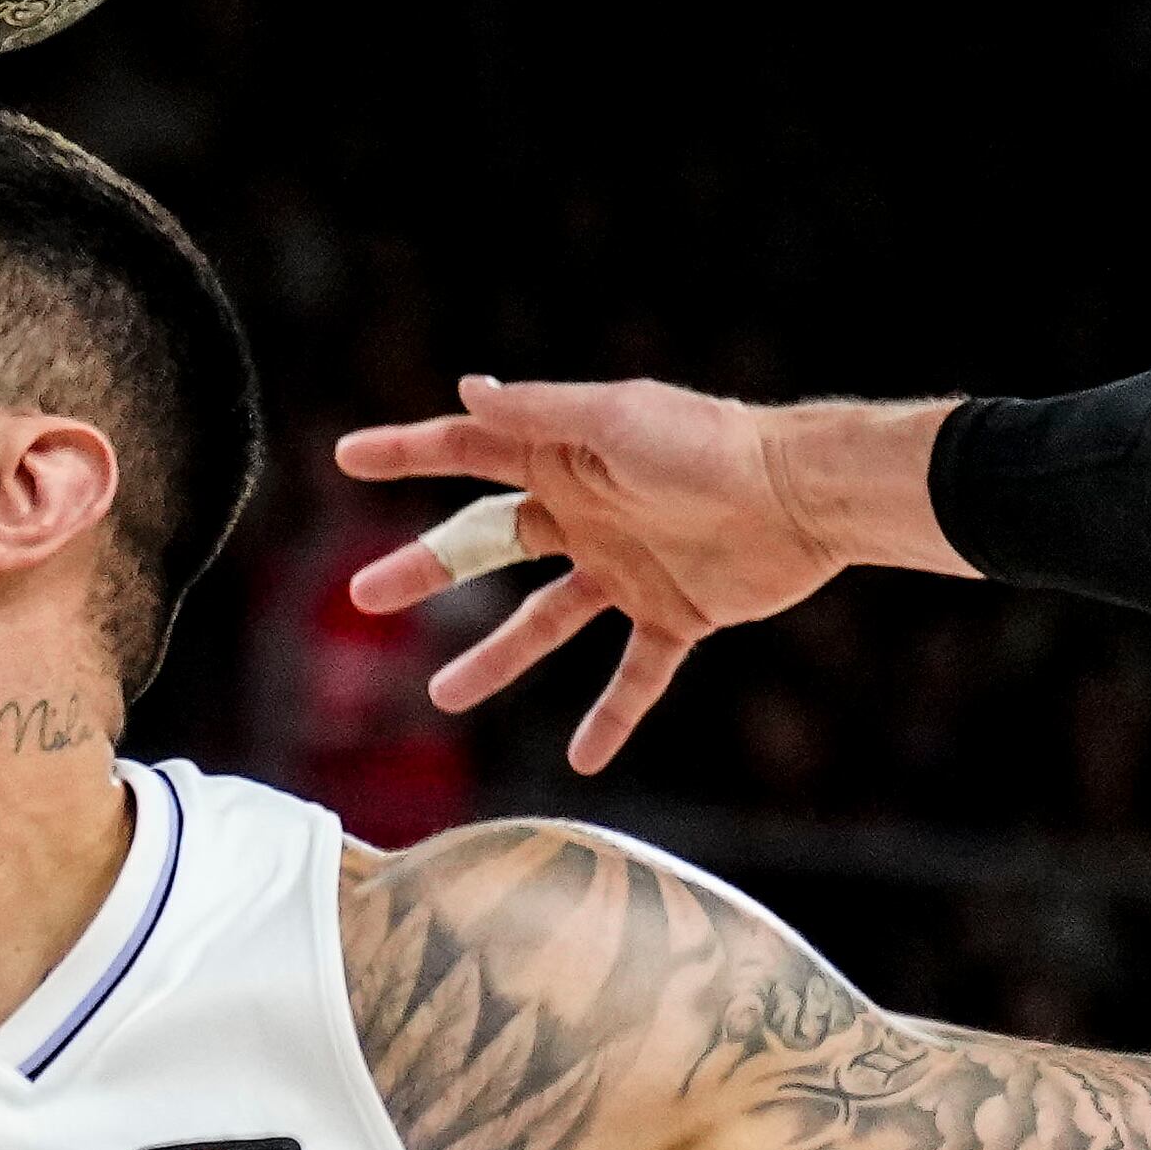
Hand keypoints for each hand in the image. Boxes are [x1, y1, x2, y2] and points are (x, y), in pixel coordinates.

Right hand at [336, 375, 849, 773]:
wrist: (802, 495)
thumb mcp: (615, 419)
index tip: (347, 457)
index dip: (407, 451)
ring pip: (545, 621)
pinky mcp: (675, 613)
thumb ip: (541, 413)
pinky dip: (611, 715)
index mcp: (565, 457)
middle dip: (425, 569)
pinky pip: (635, 674)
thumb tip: (469, 390)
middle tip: (362, 596)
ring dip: (495, 658)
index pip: (468, 452)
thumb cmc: (709, 444)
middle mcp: (586, 512)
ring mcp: (626, 567)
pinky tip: (582, 759)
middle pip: (488, 545)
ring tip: (444, 695)